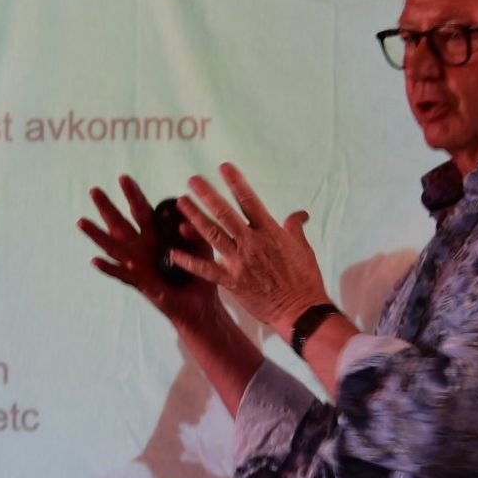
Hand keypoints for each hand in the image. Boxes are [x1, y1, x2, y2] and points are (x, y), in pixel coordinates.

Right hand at [77, 176, 221, 329]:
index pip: (142, 211)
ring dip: (97, 234)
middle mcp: (142, 248)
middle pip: (121, 224)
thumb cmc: (200, 274)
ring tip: (82, 221)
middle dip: (107, 207)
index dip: (133, 195)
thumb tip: (184, 223)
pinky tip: (95, 261)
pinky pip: (121, 275)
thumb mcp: (202, 249)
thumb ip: (195, 235)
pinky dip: (108, 269)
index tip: (123, 178)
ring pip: (113, 247)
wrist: (200, 306)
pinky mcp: (140, 284)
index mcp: (156, 236)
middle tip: (94, 190)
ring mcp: (138, 265)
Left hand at [172, 163, 328, 332]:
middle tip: (192, 180)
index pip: (250, 201)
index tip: (224, 167)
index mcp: (270, 232)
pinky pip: (206, 269)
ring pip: (212, 234)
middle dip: (208, 194)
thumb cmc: (304, 279)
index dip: (236, 183)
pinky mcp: (232, 282)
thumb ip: (295, 228)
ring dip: (194, 217)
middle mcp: (252, 243)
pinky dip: (189, 261)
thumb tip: (300, 213)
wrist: (301, 310)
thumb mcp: (303, 248)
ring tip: (181, 203)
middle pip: (225, 213)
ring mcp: (240, 262)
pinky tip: (173, 252)